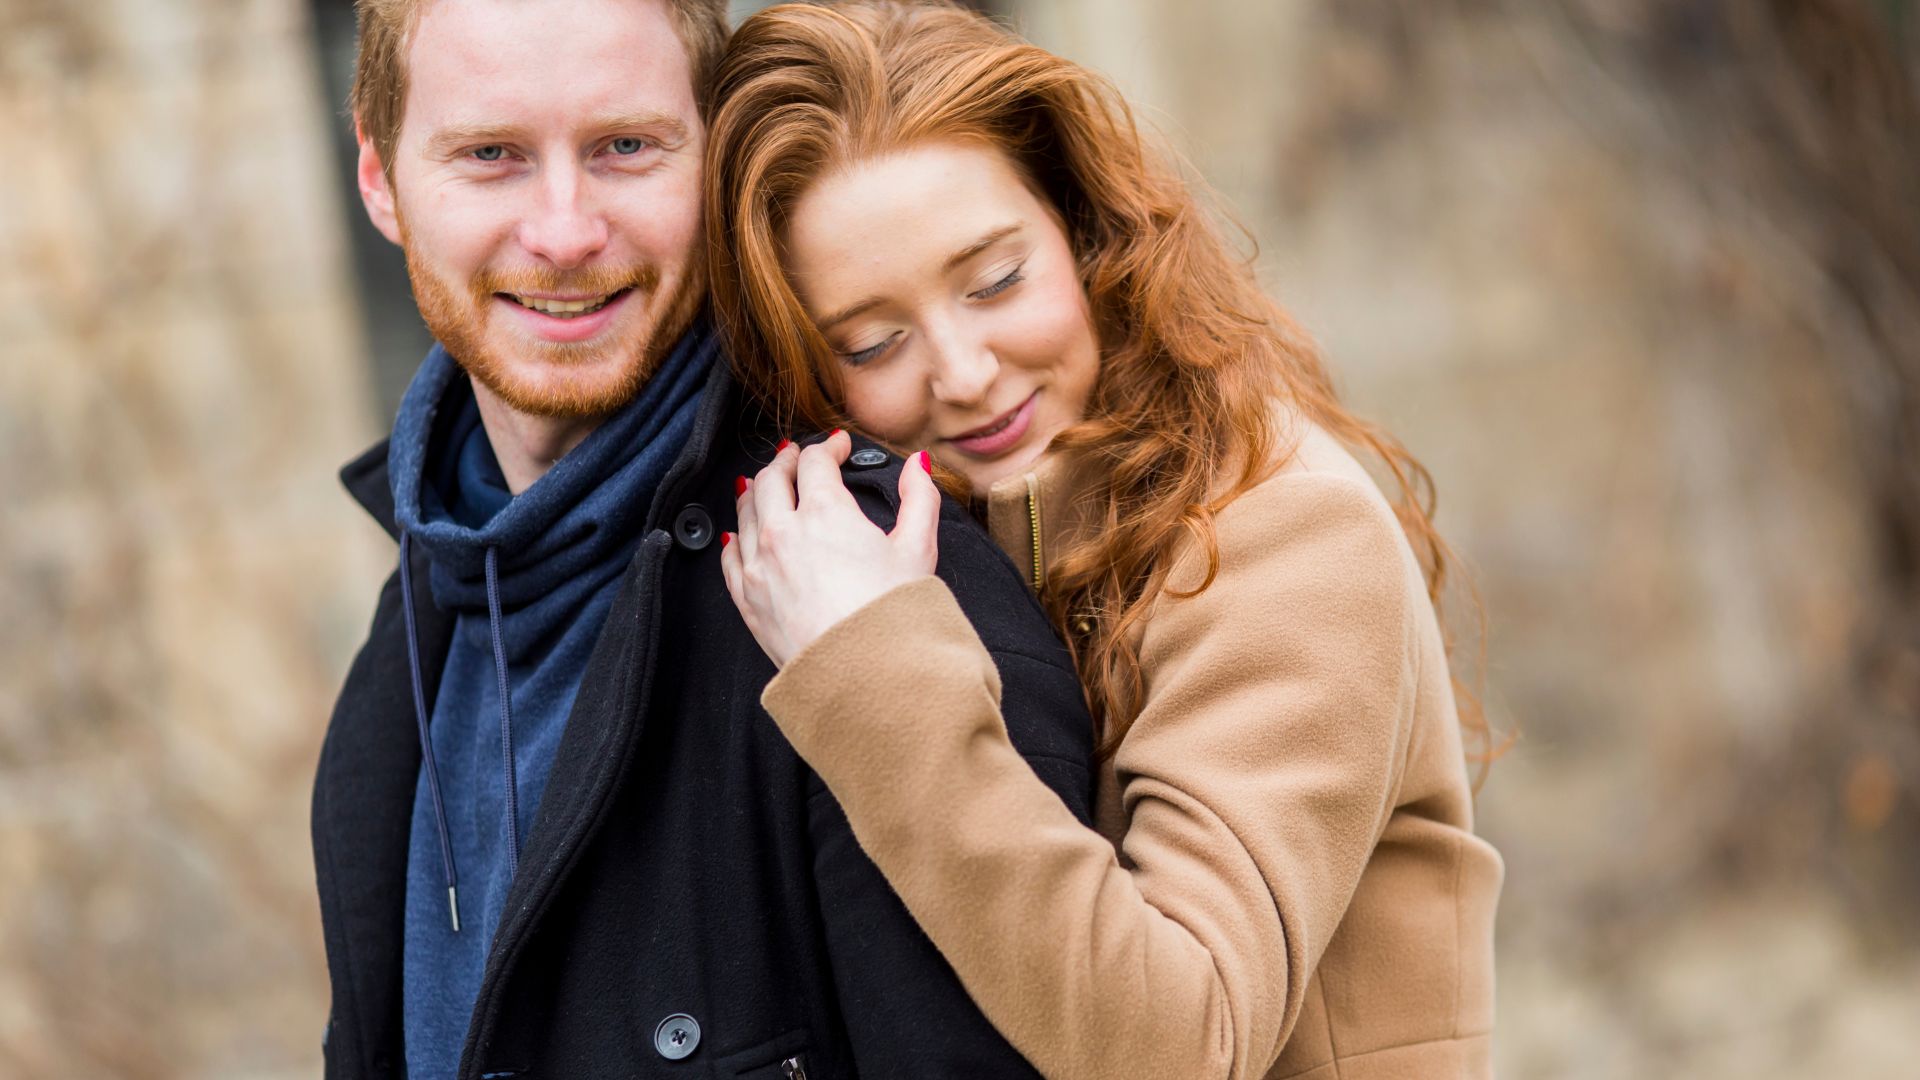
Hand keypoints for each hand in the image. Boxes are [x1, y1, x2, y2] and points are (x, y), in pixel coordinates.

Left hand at [720, 431, 940, 668]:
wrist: (864, 678)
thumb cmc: (892, 616)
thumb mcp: (917, 549)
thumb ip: (918, 498)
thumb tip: (918, 466)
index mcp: (824, 512)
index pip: (815, 462)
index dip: (828, 447)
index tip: (837, 447)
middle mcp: (782, 532)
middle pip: (771, 478)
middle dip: (786, 461)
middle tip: (797, 458)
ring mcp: (758, 566)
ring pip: (745, 511)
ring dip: (757, 491)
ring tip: (766, 486)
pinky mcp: (747, 600)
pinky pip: (729, 557)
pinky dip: (735, 537)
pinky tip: (740, 534)